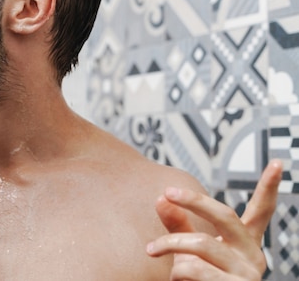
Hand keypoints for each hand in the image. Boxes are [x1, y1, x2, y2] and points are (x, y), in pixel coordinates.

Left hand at [147, 159, 282, 279]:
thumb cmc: (199, 279)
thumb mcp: (190, 250)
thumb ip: (178, 224)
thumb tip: (160, 197)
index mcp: (245, 242)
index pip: (260, 211)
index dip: (269, 187)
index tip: (277, 162)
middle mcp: (252, 256)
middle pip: (223, 216)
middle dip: (193, 202)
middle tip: (167, 193)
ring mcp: (246, 276)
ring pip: (200, 245)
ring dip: (170, 247)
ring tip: (155, 254)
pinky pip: (193, 271)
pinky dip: (176, 272)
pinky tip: (174, 279)